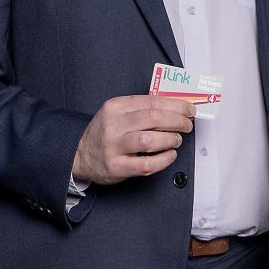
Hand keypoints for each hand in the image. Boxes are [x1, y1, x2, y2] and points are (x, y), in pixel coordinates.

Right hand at [72, 95, 195, 185]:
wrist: (80, 154)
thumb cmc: (105, 133)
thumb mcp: (117, 113)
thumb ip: (142, 108)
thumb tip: (175, 106)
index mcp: (115, 107)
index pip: (152, 101)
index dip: (176, 105)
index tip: (189, 109)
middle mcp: (113, 125)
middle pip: (153, 118)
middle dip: (178, 121)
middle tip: (187, 125)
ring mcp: (114, 146)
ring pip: (150, 140)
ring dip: (171, 139)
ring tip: (177, 140)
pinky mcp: (117, 166)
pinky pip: (146, 164)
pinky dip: (164, 159)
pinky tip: (170, 155)